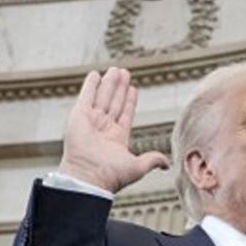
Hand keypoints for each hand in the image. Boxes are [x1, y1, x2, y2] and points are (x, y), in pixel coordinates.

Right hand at [56, 67, 169, 193]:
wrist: (88, 176)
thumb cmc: (110, 175)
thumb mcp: (137, 167)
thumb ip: (152, 160)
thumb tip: (167, 164)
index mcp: (116, 138)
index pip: (125, 114)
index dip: (129, 101)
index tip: (133, 89)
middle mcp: (103, 129)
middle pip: (114, 102)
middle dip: (120, 88)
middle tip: (125, 72)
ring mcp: (91, 121)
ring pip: (103, 97)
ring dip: (109, 83)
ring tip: (116, 70)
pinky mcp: (78, 115)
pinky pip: (86, 96)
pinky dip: (90, 85)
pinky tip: (95, 75)